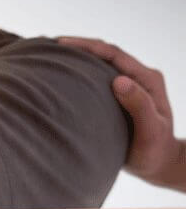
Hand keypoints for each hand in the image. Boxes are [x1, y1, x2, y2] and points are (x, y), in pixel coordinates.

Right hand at [58, 37, 184, 190]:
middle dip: (79, 47)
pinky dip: (80, 74)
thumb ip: (139, 105)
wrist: (158, 164)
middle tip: (50, 46)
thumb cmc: (154, 151)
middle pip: (105, 54)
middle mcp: (138, 78)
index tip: (62, 44)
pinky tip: (63, 78)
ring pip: (100, 65)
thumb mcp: (150, 130)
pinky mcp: (119, 97)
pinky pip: (98, 79)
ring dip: (78, 59)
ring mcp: (129, 86)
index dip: (87, 46)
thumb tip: (118, 81)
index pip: (113, 54)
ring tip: (53, 57)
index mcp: (147, 79)